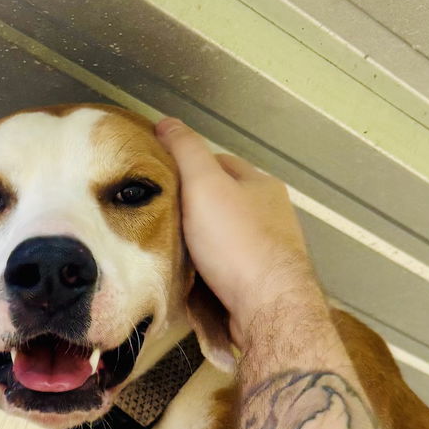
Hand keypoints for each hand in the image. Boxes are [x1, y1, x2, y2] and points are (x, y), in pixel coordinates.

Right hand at [155, 118, 321, 348]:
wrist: (266, 306)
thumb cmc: (235, 241)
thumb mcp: (204, 185)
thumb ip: (185, 152)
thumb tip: (166, 121)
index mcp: (262, 184)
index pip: (220, 163)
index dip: (188, 167)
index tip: (159, 180)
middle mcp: (271, 214)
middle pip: (222, 201)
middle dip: (193, 208)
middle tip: (157, 217)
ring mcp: (270, 249)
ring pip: (225, 236)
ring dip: (201, 241)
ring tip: (167, 248)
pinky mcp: (263, 282)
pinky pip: (228, 266)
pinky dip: (210, 268)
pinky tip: (191, 276)